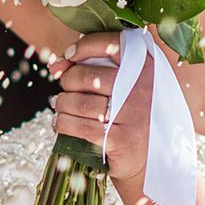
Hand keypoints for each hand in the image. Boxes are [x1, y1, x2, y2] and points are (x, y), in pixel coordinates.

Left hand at [47, 32, 166, 184]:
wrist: (149, 160)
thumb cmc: (128, 116)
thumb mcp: (126, 86)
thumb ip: (97, 67)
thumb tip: (56, 64)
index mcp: (146, 67)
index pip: (112, 44)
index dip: (83, 47)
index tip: (67, 57)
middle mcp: (142, 87)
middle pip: (87, 75)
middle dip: (67, 82)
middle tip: (66, 91)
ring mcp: (133, 114)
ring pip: (78, 102)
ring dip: (61, 104)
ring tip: (61, 107)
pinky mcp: (120, 138)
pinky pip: (78, 125)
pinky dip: (62, 123)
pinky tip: (60, 123)